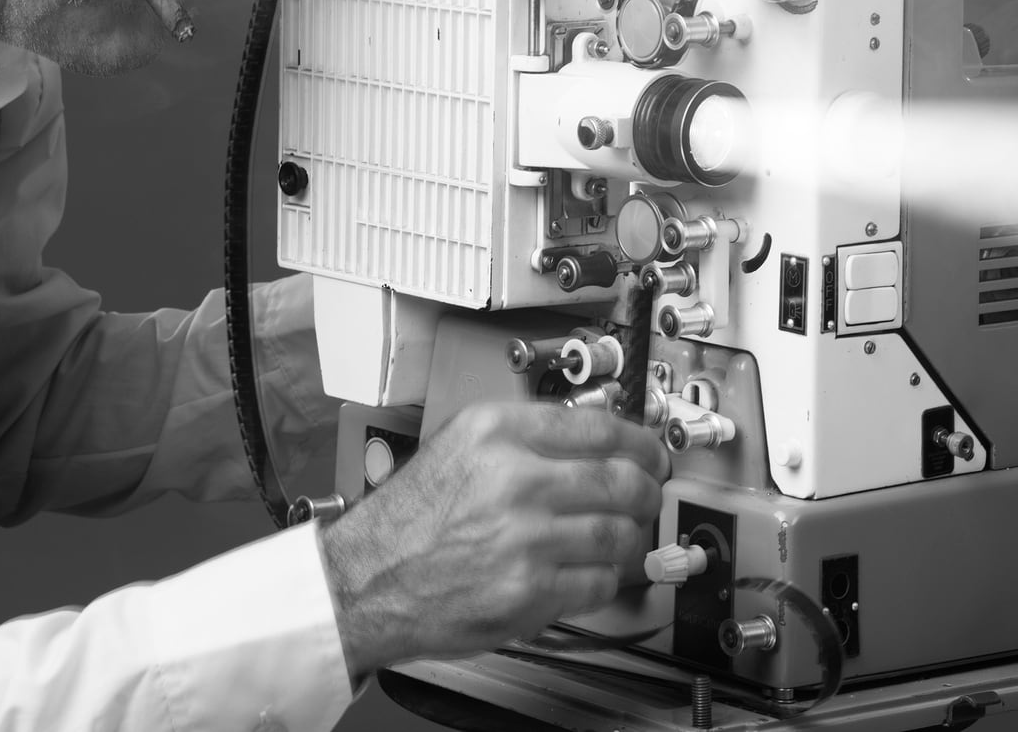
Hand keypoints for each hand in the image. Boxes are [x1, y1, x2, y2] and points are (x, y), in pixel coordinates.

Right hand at [317, 401, 668, 674]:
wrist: (365, 581)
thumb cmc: (409, 520)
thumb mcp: (459, 444)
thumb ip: (524, 434)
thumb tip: (595, 433)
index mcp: (496, 431)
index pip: (599, 426)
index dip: (641, 441)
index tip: (651, 452)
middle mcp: (513, 478)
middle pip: (622, 479)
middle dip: (648, 490)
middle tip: (649, 494)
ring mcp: (524, 537)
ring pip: (619, 532)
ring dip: (630, 537)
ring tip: (621, 537)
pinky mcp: (529, 591)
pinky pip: (599, 581)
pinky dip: (605, 578)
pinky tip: (588, 571)